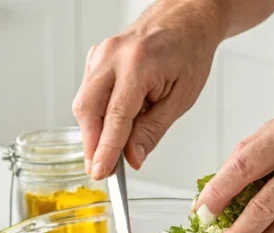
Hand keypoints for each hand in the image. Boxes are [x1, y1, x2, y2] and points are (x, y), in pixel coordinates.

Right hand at [72, 1, 224, 178]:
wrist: (185, 19)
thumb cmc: (188, 52)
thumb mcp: (181, 98)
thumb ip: (153, 129)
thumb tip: (133, 158)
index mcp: (138, 63)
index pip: (115, 116)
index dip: (106, 149)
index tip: (101, 172)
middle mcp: (112, 55)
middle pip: (88, 109)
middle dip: (92, 144)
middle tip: (102, 169)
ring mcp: (100, 54)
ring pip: (84, 103)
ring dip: (95, 131)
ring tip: (115, 147)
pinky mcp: (95, 58)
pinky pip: (89, 93)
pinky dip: (98, 115)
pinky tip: (117, 122)